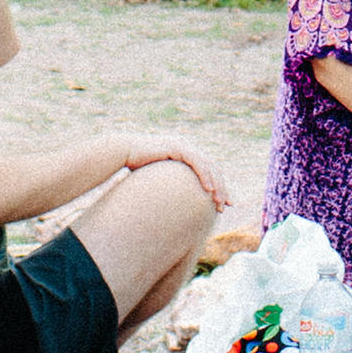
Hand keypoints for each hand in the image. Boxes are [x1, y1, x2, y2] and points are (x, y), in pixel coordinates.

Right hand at [120, 136, 234, 209]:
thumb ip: (169, 188)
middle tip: (227, 206)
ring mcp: (184, 146)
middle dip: (222, 188)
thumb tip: (173, 206)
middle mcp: (188, 148)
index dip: (218, 187)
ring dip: (216, 185)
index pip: (208, 171)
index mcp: (186, 154)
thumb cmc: (137, 168)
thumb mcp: (158, 179)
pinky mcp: (178, 148)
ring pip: (208, 166)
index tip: (223, 204)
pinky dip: (205, 176)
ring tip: (220, 202)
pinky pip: (197, 163)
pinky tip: (209, 190)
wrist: (124, 152)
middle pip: (212, 169)